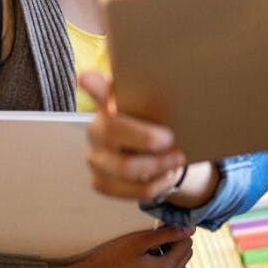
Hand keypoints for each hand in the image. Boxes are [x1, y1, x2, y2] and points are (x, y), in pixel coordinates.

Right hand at [63, 226, 194, 267]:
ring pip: (179, 262)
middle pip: (185, 253)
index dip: (179, 230)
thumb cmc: (112, 257)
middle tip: (158, 232)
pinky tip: (151, 254)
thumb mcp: (138, 242)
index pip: (187, 243)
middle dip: (176, 240)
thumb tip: (190, 228)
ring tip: (154, 244)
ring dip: (172, 250)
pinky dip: (166, 260)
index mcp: (166, 267)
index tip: (166, 222)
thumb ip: (166, 234)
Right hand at [79, 71, 184, 201]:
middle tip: (170, 139)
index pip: (97, 90)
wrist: (154, 155)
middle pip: (113, 130)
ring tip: (177, 160)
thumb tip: (181, 81)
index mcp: (108, 103)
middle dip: (145, 137)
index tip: (86, 76)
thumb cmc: (156, 123)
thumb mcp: (157, 108)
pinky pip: (128, 190)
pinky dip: (154, 185)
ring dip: (157, 165)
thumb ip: (159, 97)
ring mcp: (95, 157)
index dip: (91, 85)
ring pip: (124, 167)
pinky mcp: (99, 181)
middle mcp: (96, 128)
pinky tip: (167, 177)